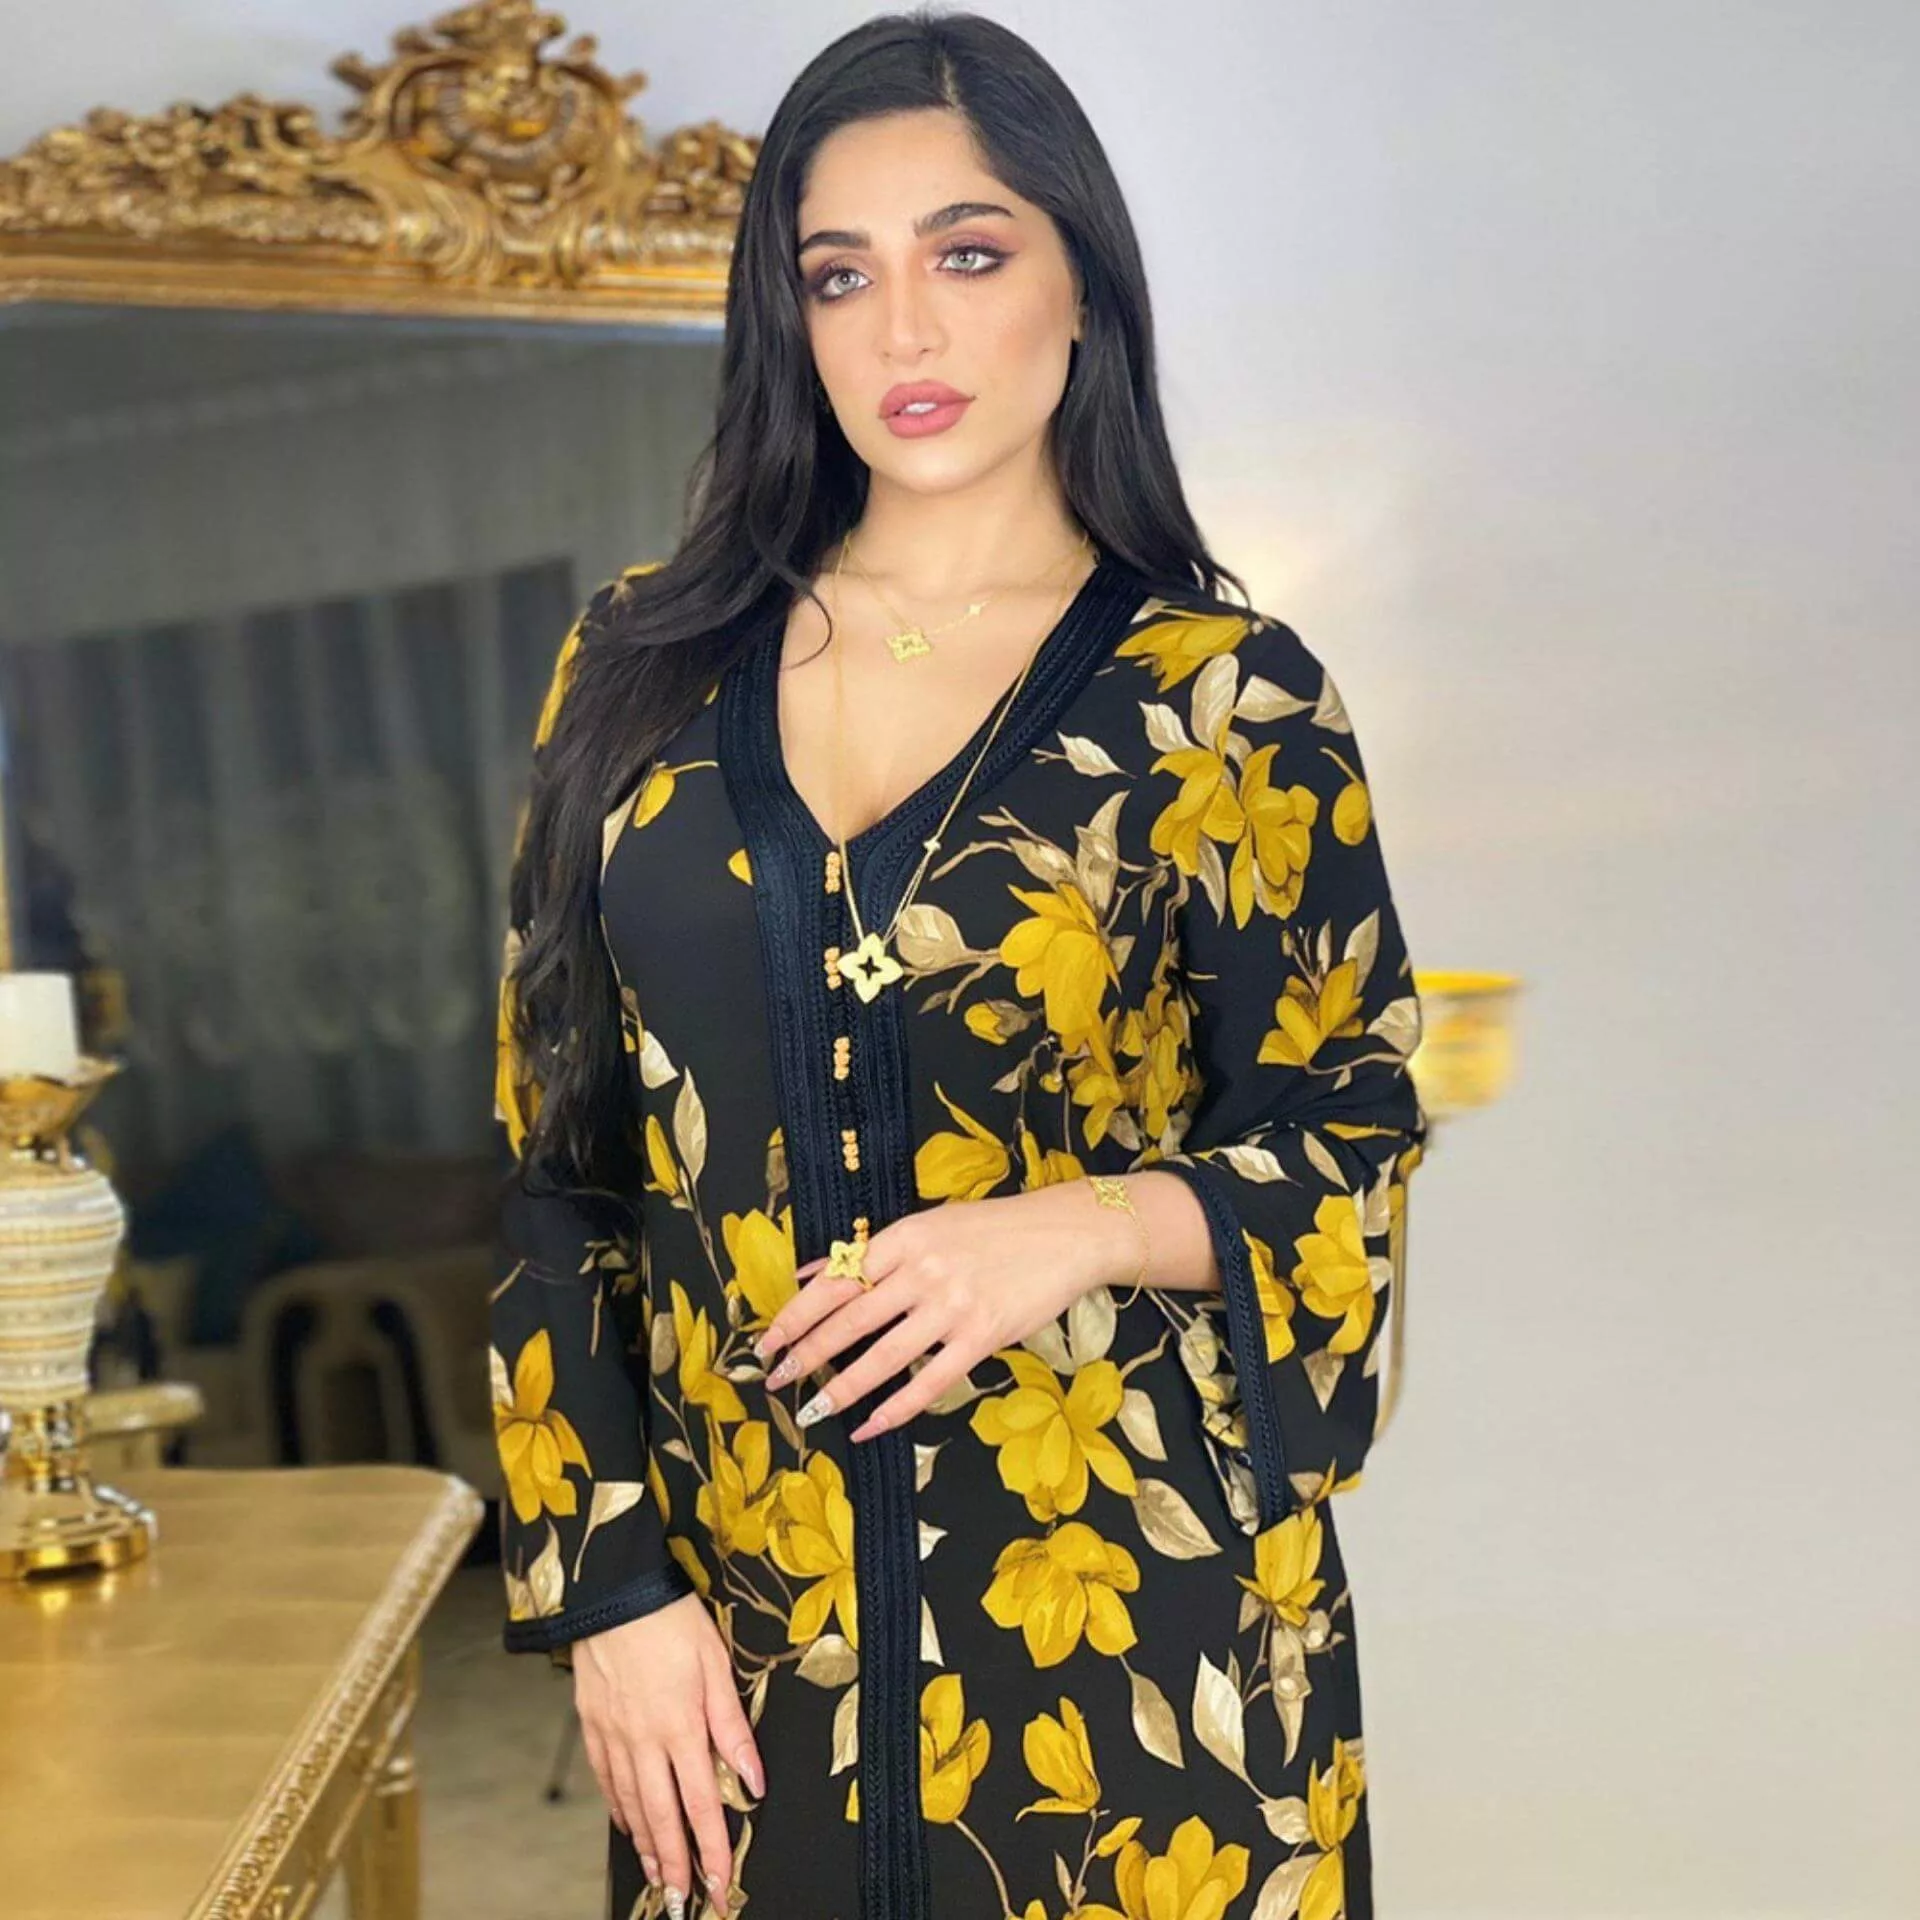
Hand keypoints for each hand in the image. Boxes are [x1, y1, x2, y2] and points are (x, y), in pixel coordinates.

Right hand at [572, 1590, 762, 1915]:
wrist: (613, 1592)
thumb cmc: (671, 1621)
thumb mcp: (717, 1665)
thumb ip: (733, 1727)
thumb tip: (754, 1779)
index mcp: (681, 1727)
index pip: (700, 1805)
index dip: (713, 1850)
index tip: (721, 1885)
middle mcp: (644, 1741)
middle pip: (662, 1818)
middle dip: (676, 1866)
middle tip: (686, 1903)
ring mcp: (614, 1736)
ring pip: (632, 1805)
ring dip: (647, 1846)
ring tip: (660, 1877)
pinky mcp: (593, 1725)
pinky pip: (607, 1780)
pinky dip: (619, 1809)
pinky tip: (627, 1824)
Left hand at [753, 1179, 1134, 1442]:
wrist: (1065, 1233)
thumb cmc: (994, 1229)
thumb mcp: (928, 1225)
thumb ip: (872, 1251)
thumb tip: (813, 1273)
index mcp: (904, 1237)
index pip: (836, 1279)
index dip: (797, 1314)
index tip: (768, 1341)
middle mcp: (923, 1270)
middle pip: (851, 1319)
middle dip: (807, 1353)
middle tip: (776, 1379)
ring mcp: (953, 1305)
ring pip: (883, 1356)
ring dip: (841, 1387)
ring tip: (811, 1408)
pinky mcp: (982, 1336)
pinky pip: (929, 1381)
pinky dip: (895, 1409)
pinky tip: (868, 1426)